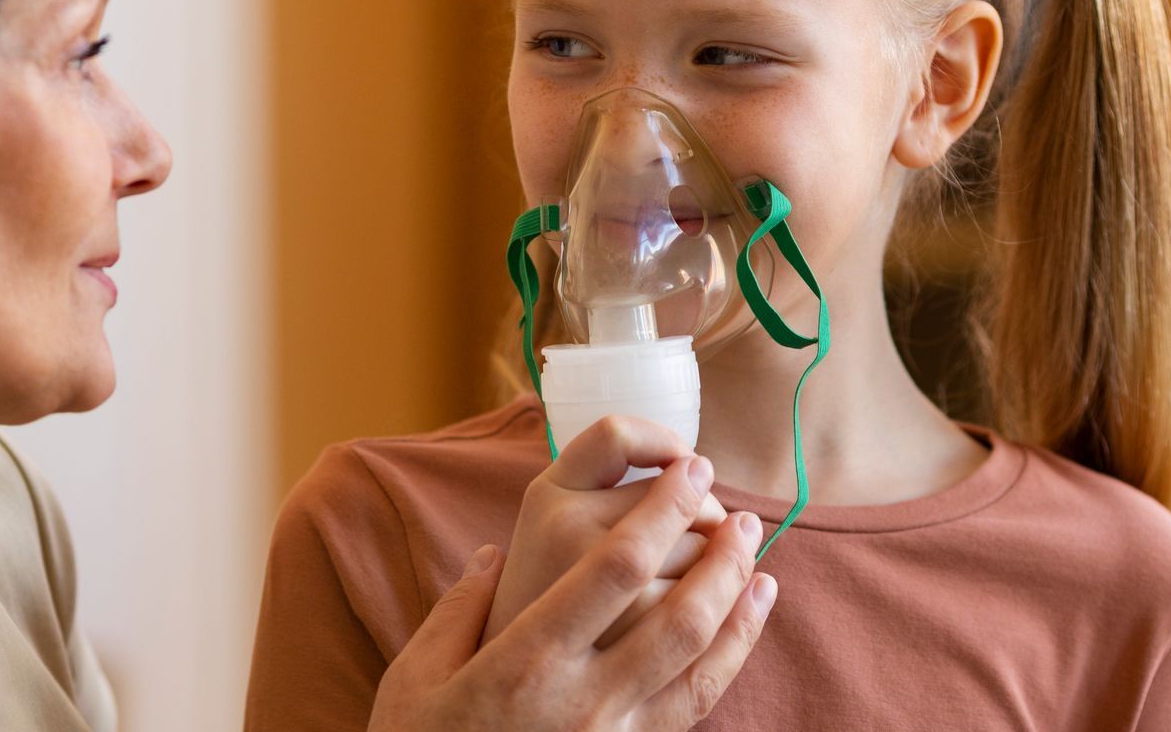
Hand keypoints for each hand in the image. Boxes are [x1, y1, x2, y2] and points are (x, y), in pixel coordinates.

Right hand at [366, 438, 776, 729]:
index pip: (615, 569)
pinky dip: (734, 652)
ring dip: (736, 600)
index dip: (660, 511)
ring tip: (754, 554)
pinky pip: (699, 700)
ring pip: (700, 658)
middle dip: (718, 553)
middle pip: (677, 612)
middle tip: (739, 510)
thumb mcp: (416, 678)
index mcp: (528, 659)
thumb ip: (458, 610)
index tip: (685, 470)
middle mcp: (583, 697)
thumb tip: (490, 555)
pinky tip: (747, 617)